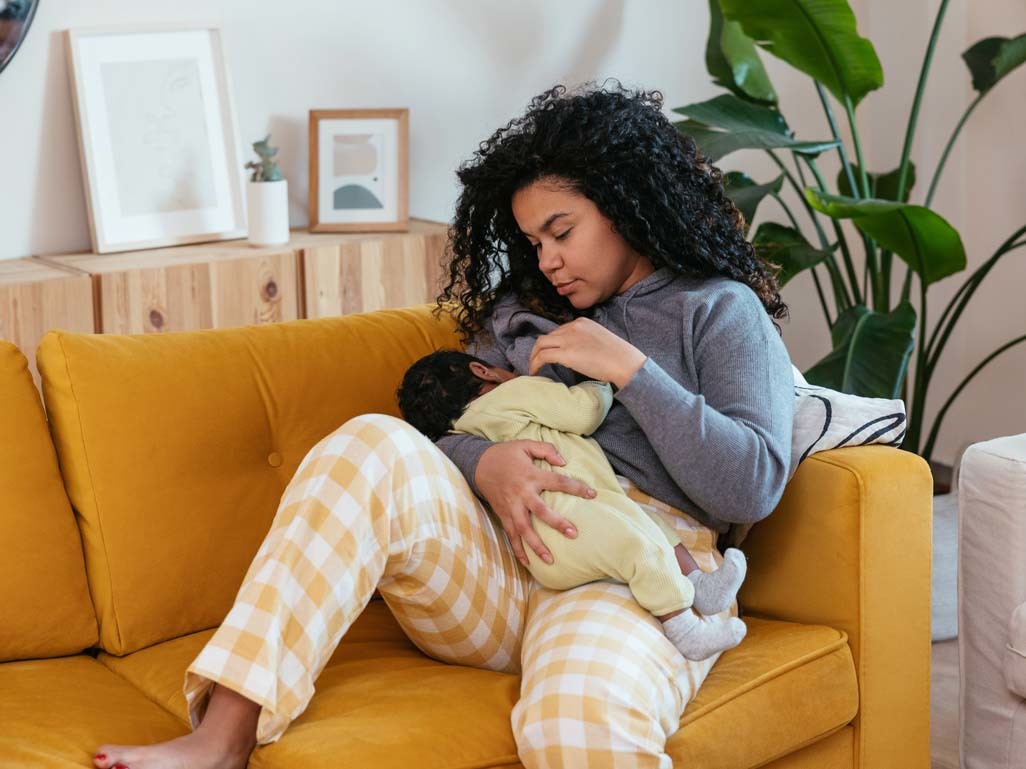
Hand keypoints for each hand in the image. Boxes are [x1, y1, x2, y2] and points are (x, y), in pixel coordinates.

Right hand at [474, 440, 595, 567]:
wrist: (478, 464)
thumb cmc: (506, 454)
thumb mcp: (525, 444)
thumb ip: (547, 450)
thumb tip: (564, 462)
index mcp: (530, 475)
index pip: (558, 482)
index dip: (576, 487)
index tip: (592, 494)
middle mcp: (521, 493)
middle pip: (541, 511)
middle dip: (557, 523)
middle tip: (573, 534)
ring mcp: (511, 506)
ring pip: (524, 529)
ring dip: (536, 545)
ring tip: (550, 560)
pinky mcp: (503, 515)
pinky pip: (510, 535)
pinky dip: (517, 550)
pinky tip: (528, 563)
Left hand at [528, 317, 646, 387]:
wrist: (626, 363)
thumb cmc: (619, 357)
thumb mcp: (600, 340)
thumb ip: (586, 341)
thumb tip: (577, 353)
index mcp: (582, 322)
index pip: (559, 331)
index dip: (551, 344)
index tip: (548, 354)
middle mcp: (573, 327)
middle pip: (547, 336)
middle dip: (539, 349)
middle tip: (536, 362)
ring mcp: (569, 339)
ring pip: (541, 344)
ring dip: (534, 356)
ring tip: (533, 368)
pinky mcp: (566, 353)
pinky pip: (543, 356)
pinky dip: (535, 364)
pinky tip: (534, 372)